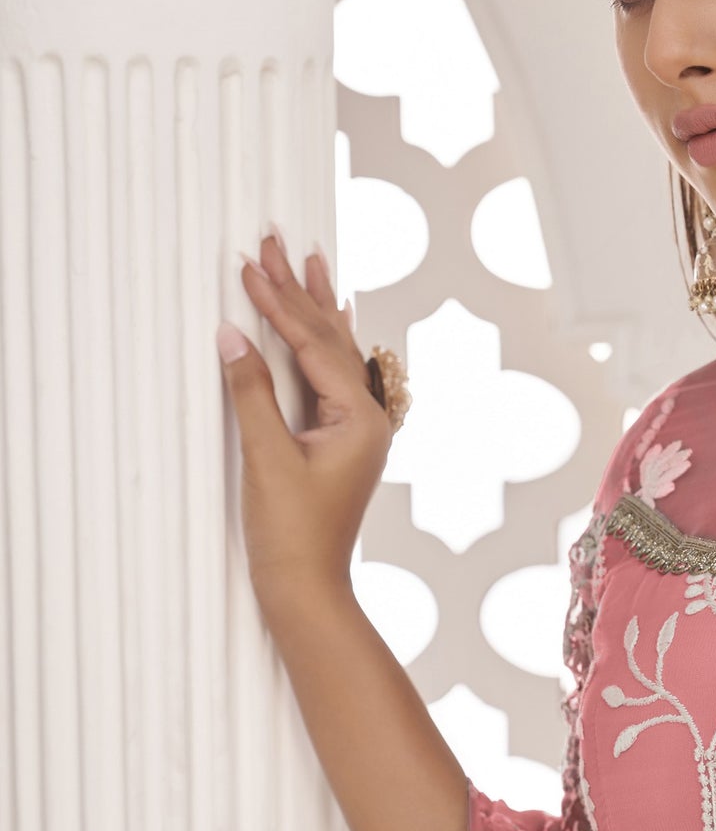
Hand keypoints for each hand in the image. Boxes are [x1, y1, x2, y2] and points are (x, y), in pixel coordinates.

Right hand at [216, 232, 393, 606]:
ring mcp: (355, 431)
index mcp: (361, 420)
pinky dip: (319, 343)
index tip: (248, 266)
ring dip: (314, 308)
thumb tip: (232, 336)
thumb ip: (251, 394)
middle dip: (300, 291)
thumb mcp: (267, 458)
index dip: (279, 305)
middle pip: (331, 340)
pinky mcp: (337, 443)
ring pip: (334, 354)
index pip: (315, 346)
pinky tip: (324, 323)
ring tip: (306, 262)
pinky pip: (331, 376)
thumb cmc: (292, 535)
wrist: (306, 588)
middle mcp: (368, 420)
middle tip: (274, 241)